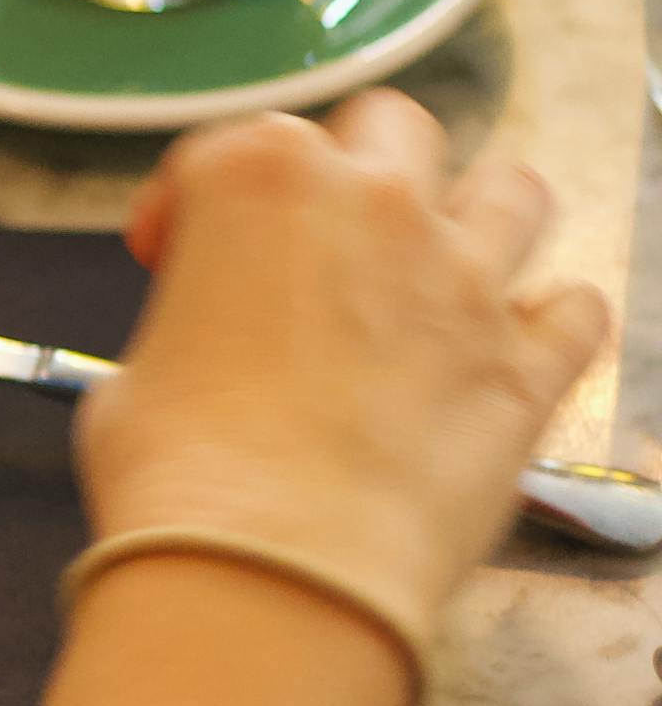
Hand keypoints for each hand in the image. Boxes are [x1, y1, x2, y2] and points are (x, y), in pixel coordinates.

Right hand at [88, 94, 605, 638]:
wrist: (273, 577)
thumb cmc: (183, 481)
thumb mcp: (130, 380)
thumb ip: (180, 332)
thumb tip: (196, 362)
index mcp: (257, 182)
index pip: (220, 151)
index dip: (184, 207)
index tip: (170, 257)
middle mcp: (375, 205)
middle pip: (388, 128)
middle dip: (350, 167)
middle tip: (314, 241)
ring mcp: (465, 281)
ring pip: (512, 191)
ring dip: (477, 217)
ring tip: (439, 267)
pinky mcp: (526, 367)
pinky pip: (576, 312)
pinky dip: (550, 324)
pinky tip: (507, 351)